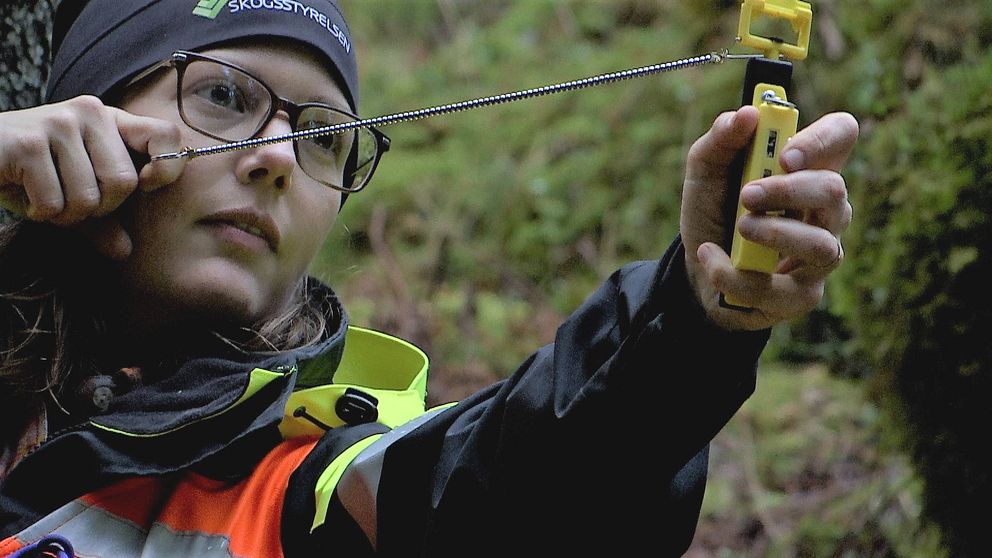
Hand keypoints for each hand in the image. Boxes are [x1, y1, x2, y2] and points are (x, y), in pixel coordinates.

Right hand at [0, 95, 184, 259]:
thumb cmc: (26, 175)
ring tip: (42, 196)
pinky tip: (23, 194)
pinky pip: (55, 203)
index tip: (146, 186)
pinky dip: (40, 212)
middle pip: (124, 183)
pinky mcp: (28, 143)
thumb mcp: (71, 195)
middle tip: (68, 201)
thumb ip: (102, 221)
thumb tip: (125, 252)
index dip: (167, 168)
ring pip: (88, 197)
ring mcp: (58, 122)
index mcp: (110, 120)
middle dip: (97, 208)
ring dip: (64, 214)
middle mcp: (89, 112)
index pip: (166, 136)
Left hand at [680, 107, 857, 330]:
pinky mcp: (801, 295)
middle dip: (789, 190)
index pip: (842, 137)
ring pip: (822, 245)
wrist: (693, 269)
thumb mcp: (704, 171)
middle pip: (836, 190)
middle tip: (747, 194)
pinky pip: (780, 290)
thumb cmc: (713, 212)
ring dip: (775, 234)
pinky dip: (735, 273)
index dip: (823, 139)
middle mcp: (824, 211)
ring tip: (739, 228)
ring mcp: (818, 255)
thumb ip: (720, 140)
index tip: (784, 154)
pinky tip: (711, 257)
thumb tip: (745, 115)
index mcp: (806, 169)